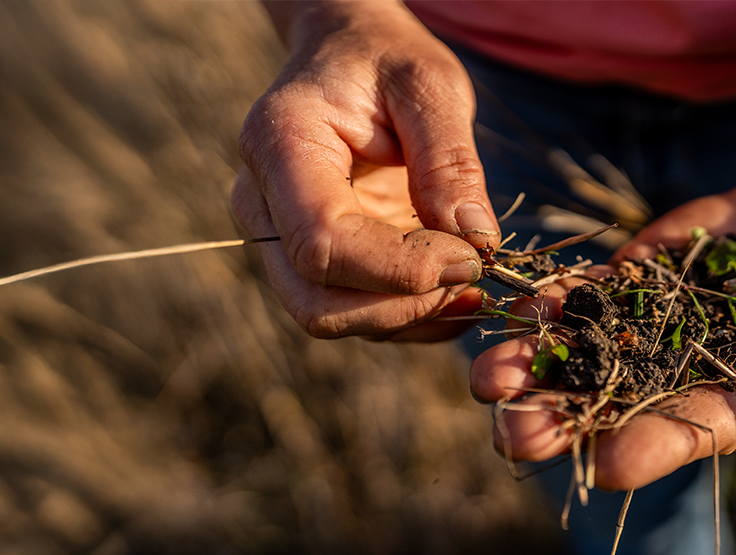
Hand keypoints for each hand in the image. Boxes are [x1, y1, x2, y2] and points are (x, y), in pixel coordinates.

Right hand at [233, 2, 497, 341]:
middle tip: (470, 269)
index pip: (322, 242)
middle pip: (313, 299)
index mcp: (279, 143)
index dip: (397, 269)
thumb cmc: (383, 60)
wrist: (345, 57)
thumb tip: (474, 240)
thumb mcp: (429, 85)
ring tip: (467, 274)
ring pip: (328, 316)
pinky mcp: (305, 260)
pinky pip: (349, 313)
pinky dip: (406, 316)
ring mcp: (276, 237)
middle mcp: (260, 201)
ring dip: (407, 316)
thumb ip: (449, 160)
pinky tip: (450, 284)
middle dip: (400, 305)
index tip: (470, 254)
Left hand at [470, 181, 735, 488]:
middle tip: (513, 435)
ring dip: (530, 370)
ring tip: (486, 380)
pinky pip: (576, 300)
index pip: (691, 433)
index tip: (604, 465)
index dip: (650, 449)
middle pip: (612, 408)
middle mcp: (681, 378)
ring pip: (577, 358)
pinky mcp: (625, 285)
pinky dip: (543, 307)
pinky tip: (507, 314)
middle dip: (560, 423)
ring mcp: (646, 332)